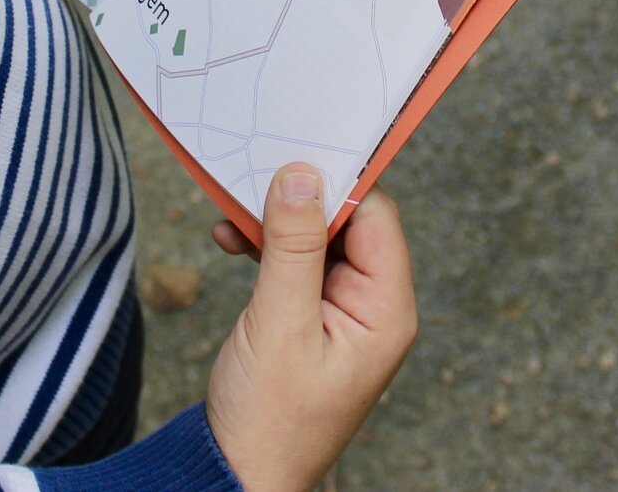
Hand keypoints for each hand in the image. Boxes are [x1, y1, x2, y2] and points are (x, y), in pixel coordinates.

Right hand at [203, 167, 416, 491]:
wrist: (236, 474)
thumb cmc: (267, 416)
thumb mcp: (278, 322)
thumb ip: (293, 245)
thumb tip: (304, 174)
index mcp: (387, 312)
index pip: (375, 218)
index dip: (334, 185)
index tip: (286, 157)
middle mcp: (374, 308)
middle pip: (348, 222)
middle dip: (298, 201)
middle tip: (250, 179)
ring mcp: (343, 314)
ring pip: (317, 238)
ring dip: (275, 223)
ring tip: (230, 219)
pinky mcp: (312, 318)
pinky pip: (297, 262)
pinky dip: (266, 247)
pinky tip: (230, 240)